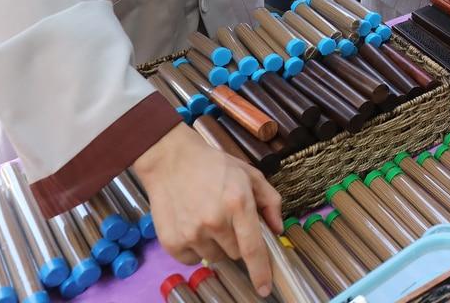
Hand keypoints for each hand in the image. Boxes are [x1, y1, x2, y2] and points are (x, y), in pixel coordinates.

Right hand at [133, 124, 282, 295]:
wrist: (171, 160)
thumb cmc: (214, 166)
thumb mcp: (249, 174)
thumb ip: (270, 201)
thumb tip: (277, 229)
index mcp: (238, 203)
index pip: (253, 248)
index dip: (261, 271)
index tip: (264, 288)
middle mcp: (215, 221)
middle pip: (235, 254)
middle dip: (236, 241)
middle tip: (227, 219)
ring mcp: (191, 233)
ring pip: (215, 257)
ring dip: (216, 245)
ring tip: (207, 218)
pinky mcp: (172, 241)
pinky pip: (192, 260)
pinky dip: (196, 248)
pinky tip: (192, 225)